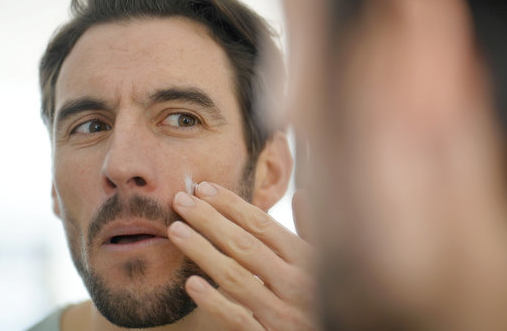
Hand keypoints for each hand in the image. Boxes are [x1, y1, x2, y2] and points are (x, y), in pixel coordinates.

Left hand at [168, 181, 316, 329]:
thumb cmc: (327, 298)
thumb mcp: (330, 263)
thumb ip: (312, 231)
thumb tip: (302, 195)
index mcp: (308, 260)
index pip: (263, 225)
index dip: (231, 204)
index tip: (204, 189)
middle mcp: (296, 283)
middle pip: (244, 245)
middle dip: (209, 219)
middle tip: (180, 200)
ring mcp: (282, 313)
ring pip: (235, 277)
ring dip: (202, 251)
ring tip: (176, 231)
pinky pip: (238, 319)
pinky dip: (213, 301)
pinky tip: (191, 283)